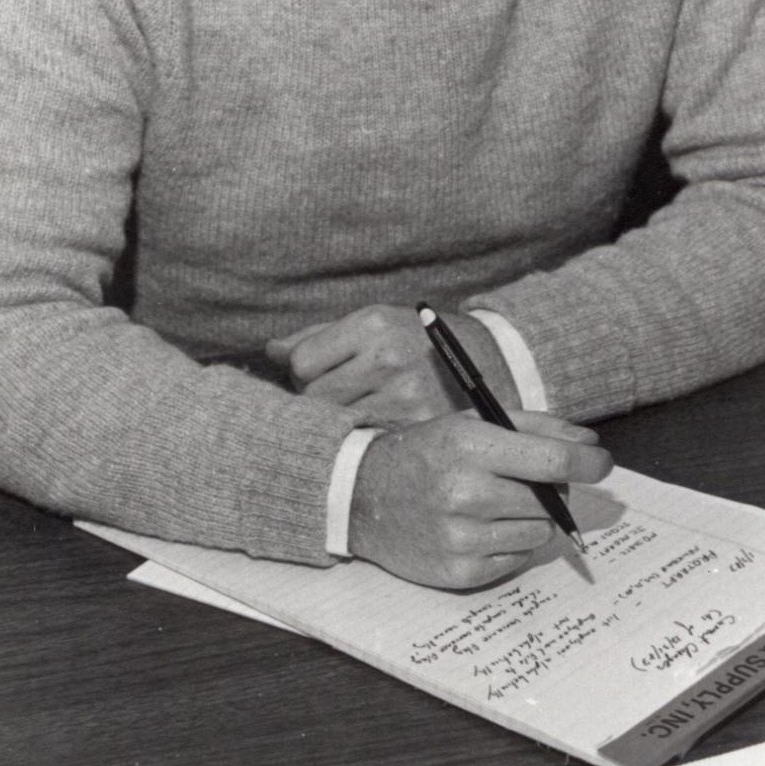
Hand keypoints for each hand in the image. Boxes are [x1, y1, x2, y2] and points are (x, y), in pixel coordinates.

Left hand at [265, 304, 515, 426]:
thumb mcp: (377, 325)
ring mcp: (405, 395)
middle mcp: (388, 356)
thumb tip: (270, 350)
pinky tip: (379, 428)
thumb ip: (320, 338)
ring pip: (336, 424)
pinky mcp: (418, 427)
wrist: (494, 364)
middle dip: (321, 400)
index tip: (327, 375)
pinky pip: (365, 441)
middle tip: (347, 398)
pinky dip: (366, 438)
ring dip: (342, 423)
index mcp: (374, 324)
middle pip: (314, 397)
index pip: (302, 362)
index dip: (306, 373)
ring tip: (366, 411)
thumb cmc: (421, 343)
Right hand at [348, 409, 610, 588]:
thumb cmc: (427, 453)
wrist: (362, 497)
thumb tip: (590, 447)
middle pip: (549, 500)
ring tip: (495, 503)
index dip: (588, 464)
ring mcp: (460, 539)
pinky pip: (517, 560)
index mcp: (470, 446)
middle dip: (551, 489)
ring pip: (538, 532)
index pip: (552, 461)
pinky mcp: (459, 574)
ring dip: (530, 518)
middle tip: (525, 479)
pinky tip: (481, 528)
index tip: (602, 464)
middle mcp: (464, 493)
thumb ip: (536, 429)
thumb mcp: (473, 423)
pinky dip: (511, 543)